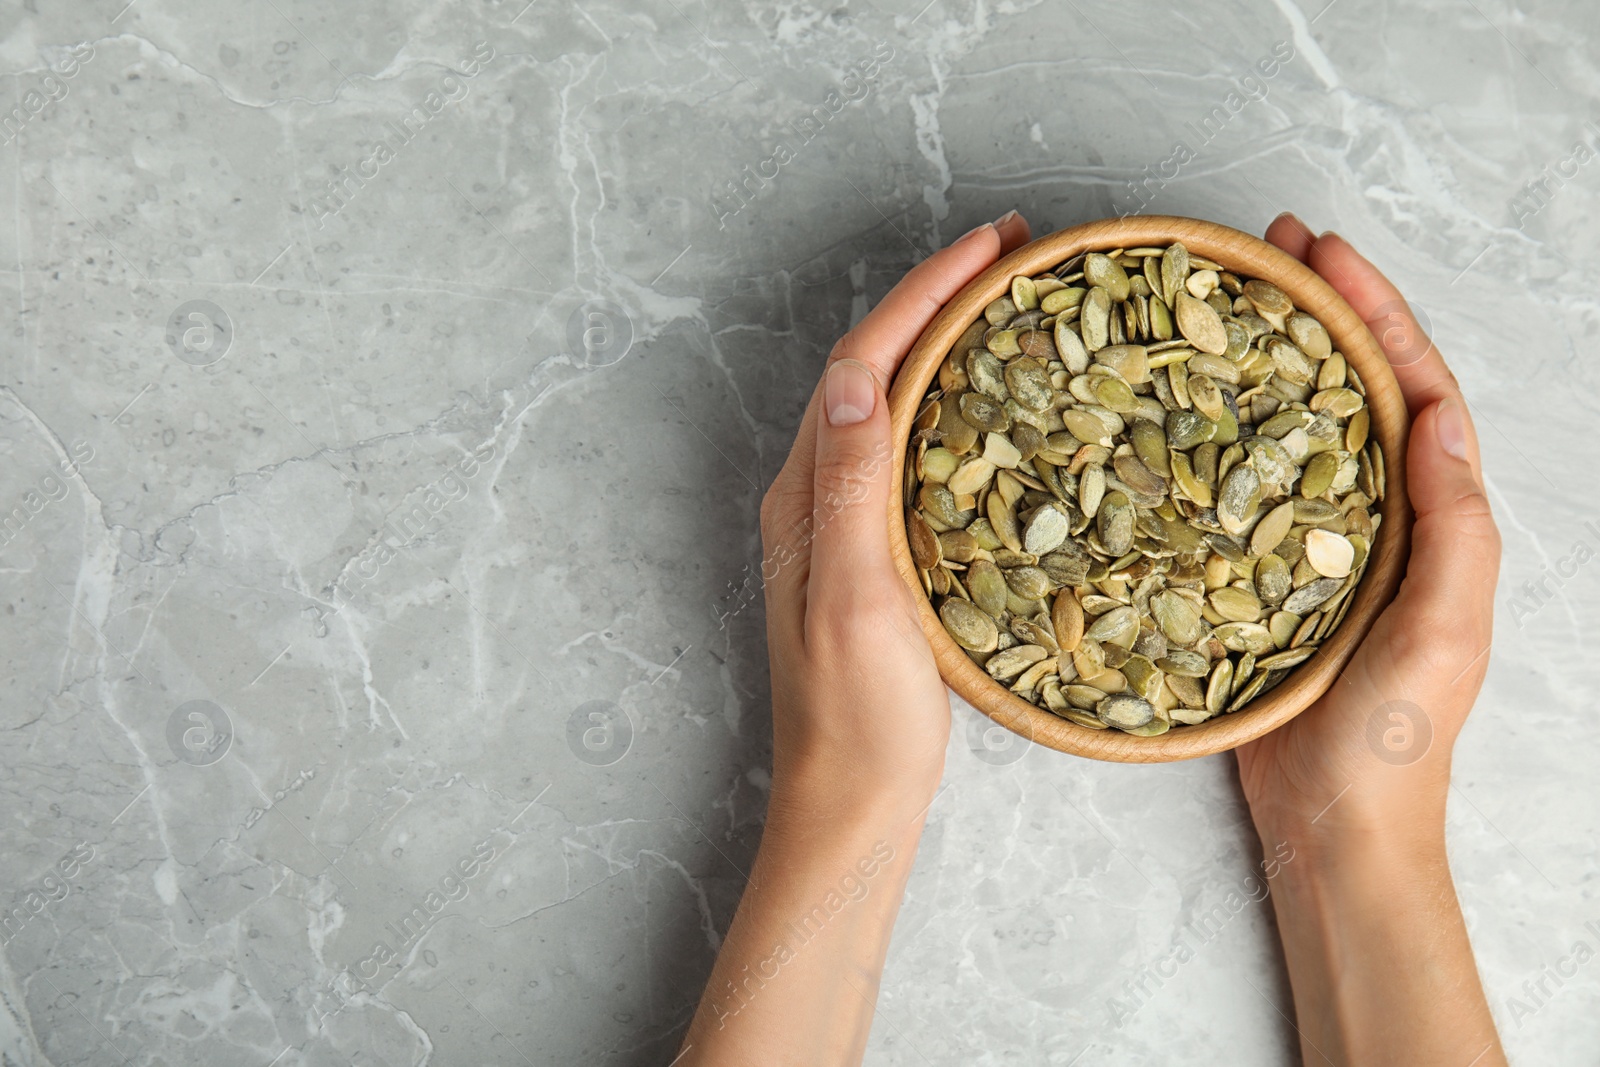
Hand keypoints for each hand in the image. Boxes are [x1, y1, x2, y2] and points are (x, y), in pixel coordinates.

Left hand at [757, 210, 1033, 813]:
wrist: (852, 800)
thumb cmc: (856, 715)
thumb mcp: (853, 596)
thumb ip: (849, 486)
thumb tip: (848, 372)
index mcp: (807, 494)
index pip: (861, 363)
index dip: (924, 294)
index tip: (992, 245)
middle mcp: (818, 495)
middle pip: (875, 367)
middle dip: (939, 300)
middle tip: (1014, 253)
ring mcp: (847, 523)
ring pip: (896, 404)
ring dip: (947, 344)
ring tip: (1013, 305)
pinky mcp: (879, 554)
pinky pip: (916, 452)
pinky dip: (956, 407)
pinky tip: (999, 407)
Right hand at [1235, 217, 1501, 847]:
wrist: (1336, 827)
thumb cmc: (1396, 738)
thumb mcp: (1445, 632)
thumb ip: (1453, 526)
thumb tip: (1437, 414)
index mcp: (1432, 517)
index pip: (1410, 389)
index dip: (1375, 312)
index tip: (1323, 252)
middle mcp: (1375, 515)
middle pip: (1352, 388)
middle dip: (1322, 309)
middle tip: (1269, 245)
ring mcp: (1314, 542)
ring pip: (1295, 428)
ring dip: (1270, 358)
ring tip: (1224, 300)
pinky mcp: (1258, 575)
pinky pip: (1243, 488)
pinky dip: (1220, 436)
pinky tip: (1180, 410)